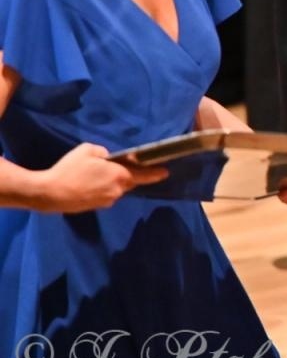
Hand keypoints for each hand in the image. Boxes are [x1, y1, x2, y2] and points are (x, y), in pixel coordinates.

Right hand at [39, 142, 166, 212]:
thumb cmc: (70, 169)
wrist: (49, 193)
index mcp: (120, 176)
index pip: (143, 175)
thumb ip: (103, 152)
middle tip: (116, 166)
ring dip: (111, 182)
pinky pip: (105, 195)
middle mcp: (117, 191)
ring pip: (115, 189)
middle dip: (126, 174)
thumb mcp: (88, 150)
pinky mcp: (95, 207)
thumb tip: (107, 159)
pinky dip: (101, 189)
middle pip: (128, 181)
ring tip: (94, 175)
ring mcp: (106, 201)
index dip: (155, 173)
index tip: (166, 172)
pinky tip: (88, 184)